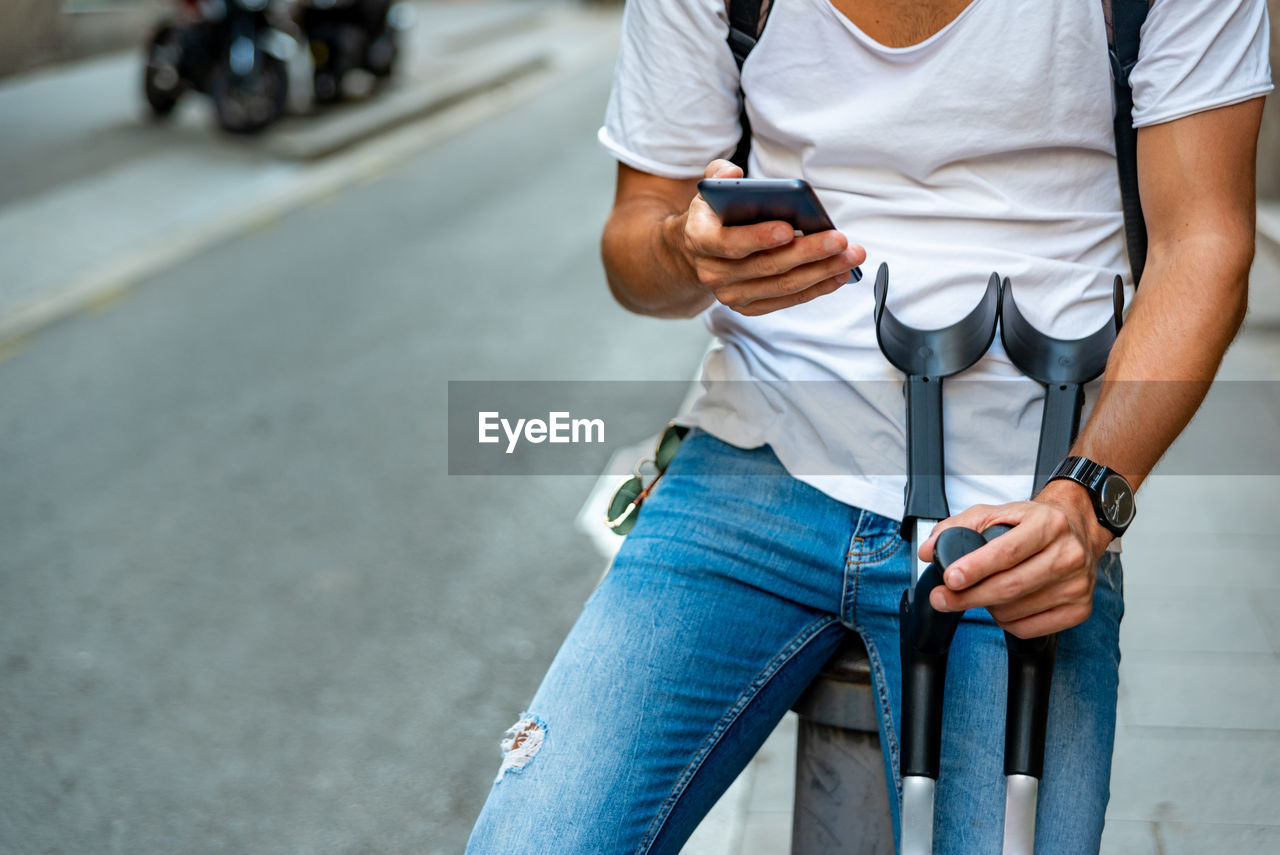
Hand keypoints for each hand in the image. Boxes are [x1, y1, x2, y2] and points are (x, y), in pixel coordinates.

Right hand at [680, 160, 865, 315]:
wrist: (699, 253)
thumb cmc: (714, 216)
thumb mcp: (710, 190)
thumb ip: (719, 175)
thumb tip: (732, 174)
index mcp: (700, 239)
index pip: (729, 243)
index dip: (759, 238)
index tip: (789, 228)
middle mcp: (712, 272)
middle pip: (766, 266)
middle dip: (807, 252)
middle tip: (839, 239)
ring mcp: (731, 294)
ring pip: (782, 285)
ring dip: (821, 271)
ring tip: (850, 256)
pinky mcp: (749, 306)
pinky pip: (787, 300)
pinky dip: (816, 288)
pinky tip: (839, 274)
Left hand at [917, 481, 1113, 637]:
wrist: (1079, 529)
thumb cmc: (1034, 522)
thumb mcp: (997, 512)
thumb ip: (957, 527)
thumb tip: (928, 551)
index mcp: (1047, 524)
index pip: (1007, 551)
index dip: (975, 568)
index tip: (950, 578)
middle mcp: (1068, 554)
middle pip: (1010, 586)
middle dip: (968, 597)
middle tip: (942, 598)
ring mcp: (1077, 584)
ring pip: (1016, 610)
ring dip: (987, 608)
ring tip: (981, 593)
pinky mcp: (1080, 609)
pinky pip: (1030, 629)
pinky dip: (1006, 622)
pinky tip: (1002, 606)